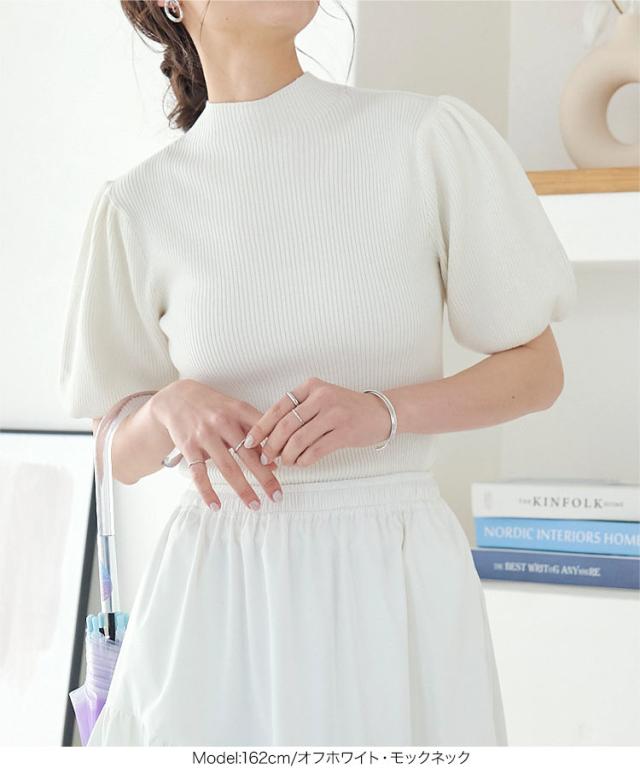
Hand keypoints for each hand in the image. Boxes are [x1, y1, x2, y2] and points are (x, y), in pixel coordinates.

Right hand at [150, 379, 281, 510]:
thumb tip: (274, 461)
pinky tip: (216, 506)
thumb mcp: (235, 410)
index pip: (263, 431)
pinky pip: (199, 474)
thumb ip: (254, 432)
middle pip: (248, 455)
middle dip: (265, 478)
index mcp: (239, 410)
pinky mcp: (188, 447)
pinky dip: (208, 492)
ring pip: (227, 467)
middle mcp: (223, 422)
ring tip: (255, 505)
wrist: (177, 398)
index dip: (276, 449)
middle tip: (277, 496)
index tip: (288, 466)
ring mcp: (205, 435)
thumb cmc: (214, 407)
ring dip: (243, 489)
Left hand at [243, 377, 391, 466]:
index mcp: (311, 386)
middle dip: (271, 446)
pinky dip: (304, 460)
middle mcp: (322, 397)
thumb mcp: (321, 399)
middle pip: (286, 426)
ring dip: (287, 456)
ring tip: (285, 462)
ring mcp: (334, 414)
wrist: (380, 413)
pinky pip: (315, 451)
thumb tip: (268, 435)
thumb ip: (298, 411)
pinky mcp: (345, 432)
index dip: (261, 427)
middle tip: (266, 458)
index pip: (278, 408)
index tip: (249, 441)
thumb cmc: (346, 408)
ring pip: (299, 441)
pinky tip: (302, 463)